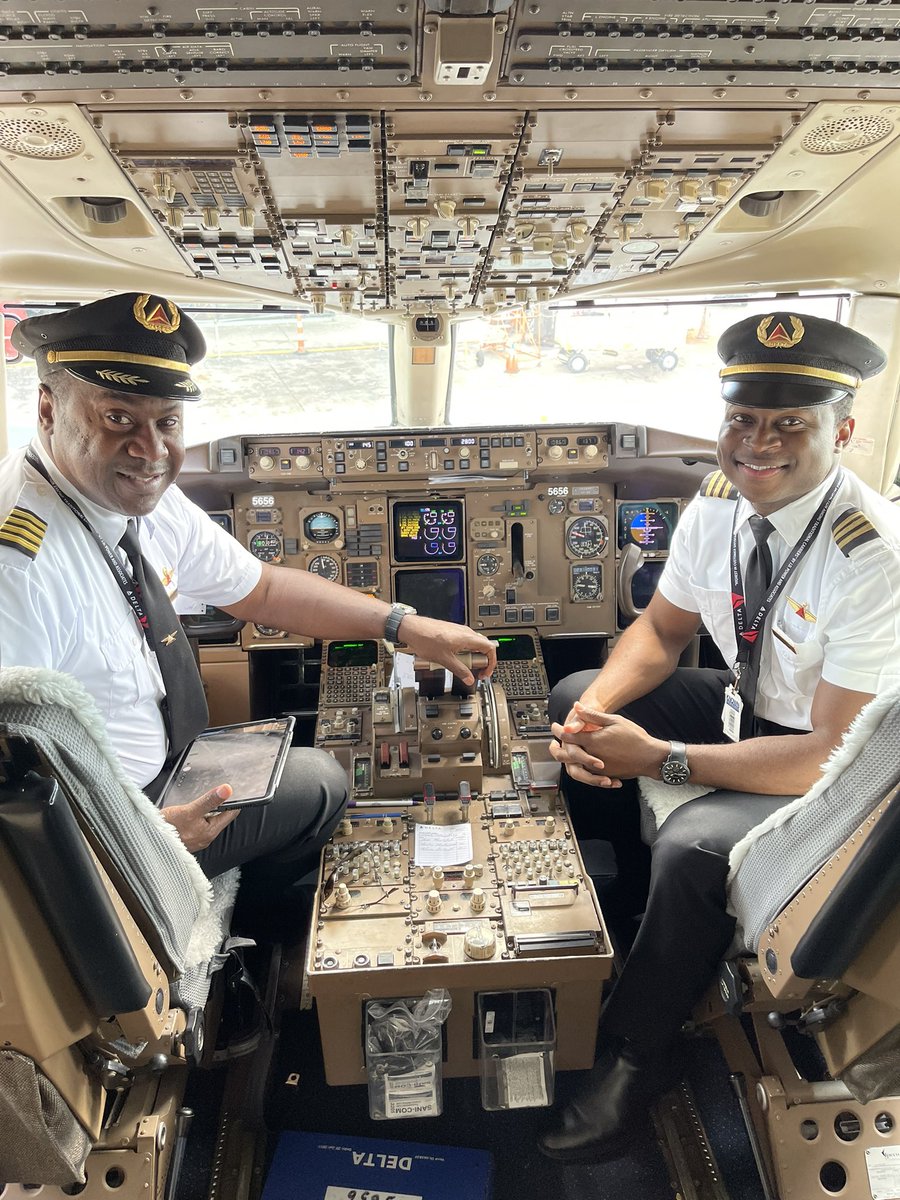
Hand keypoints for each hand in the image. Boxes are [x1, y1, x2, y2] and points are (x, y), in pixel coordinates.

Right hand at [161, 783, 239, 851]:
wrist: (148, 840)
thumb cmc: (168, 829)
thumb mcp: (190, 811)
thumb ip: (209, 801)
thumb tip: (227, 790)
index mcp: (210, 832)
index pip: (230, 814)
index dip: (234, 802)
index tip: (237, 790)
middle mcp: (205, 837)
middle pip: (219, 817)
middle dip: (221, 804)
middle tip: (222, 790)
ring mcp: (195, 838)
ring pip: (207, 820)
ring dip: (208, 810)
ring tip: (207, 798)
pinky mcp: (186, 838)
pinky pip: (197, 824)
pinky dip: (197, 815)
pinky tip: (192, 810)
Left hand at [398, 614, 496, 685]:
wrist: (412, 629)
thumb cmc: (425, 639)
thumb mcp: (444, 660)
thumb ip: (459, 670)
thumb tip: (469, 678)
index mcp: (467, 638)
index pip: (490, 648)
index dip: (491, 662)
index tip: (485, 672)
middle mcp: (465, 632)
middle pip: (483, 647)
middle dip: (481, 661)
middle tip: (475, 672)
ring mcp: (458, 631)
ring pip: (472, 645)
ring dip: (470, 657)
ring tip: (460, 666)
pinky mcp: (451, 632)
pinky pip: (463, 643)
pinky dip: (462, 653)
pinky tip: (452, 659)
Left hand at [553, 703, 667, 784]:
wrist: (650, 757)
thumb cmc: (635, 737)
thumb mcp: (614, 720)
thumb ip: (593, 715)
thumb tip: (576, 706)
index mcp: (593, 741)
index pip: (568, 736)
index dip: (558, 730)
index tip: (554, 726)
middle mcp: (592, 756)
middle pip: (565, 755)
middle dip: (555, 749)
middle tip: (552, 743)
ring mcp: (597, 769)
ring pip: (574, 768)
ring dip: (566, 761)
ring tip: (565, 753)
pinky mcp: (604, 776)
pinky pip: (587, 775)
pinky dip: (581, 770)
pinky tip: (581, 764)